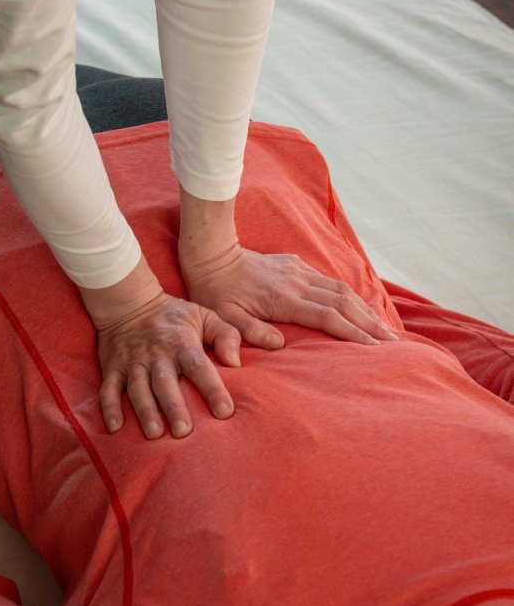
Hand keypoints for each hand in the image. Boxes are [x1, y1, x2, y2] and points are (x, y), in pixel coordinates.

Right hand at [79, 257, 240, 438]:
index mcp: (182, 343)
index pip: (199, 367)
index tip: (225, 412)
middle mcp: (157, 355)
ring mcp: (132, 362)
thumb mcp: (204, 315)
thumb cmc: (173, 315)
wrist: (129, 301)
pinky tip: (114, 427)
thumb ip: (226, 335)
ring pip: (138, 388)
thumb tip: (236, 362)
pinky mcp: (113, 368)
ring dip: (145, 411)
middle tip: (183, 432)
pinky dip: (109, 407)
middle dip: (173, 407)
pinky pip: (108, 389)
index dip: (212, 389)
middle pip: (165, 382)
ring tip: (154, 433)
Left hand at [180, 243, 398, 350]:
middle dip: (370, 324)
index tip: (374, 349)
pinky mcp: (297, 265)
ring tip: (384, 331)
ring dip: (365, 311)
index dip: (353, 333)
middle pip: (344, 303)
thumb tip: (279, 345)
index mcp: (283, 298)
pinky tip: (361, 310)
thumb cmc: (215, 293)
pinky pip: (330, 282)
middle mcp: (297, 282)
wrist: (212, 255)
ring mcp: (299, 271)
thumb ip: (249, 333)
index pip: (327, 317)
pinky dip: (351, 297)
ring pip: (342, 290)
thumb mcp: (224, 318)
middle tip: (393, 344)